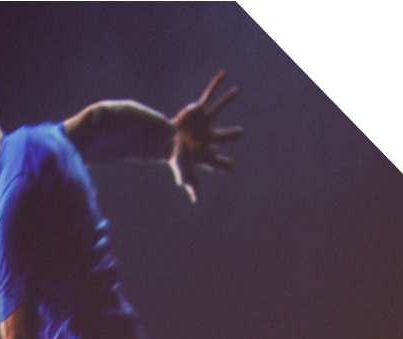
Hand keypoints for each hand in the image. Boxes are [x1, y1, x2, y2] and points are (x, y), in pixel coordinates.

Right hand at [169, 70, 241, 201]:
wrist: (163, 137)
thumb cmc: (175, 154)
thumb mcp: (183, 169)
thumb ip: (191, 183)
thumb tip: (196, 200)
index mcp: (206, 152)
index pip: (218, 161)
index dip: (224, 165)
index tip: (229, 166)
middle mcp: (207, 136)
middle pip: (223, 136)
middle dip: (232, 135)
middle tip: (240, 134)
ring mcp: (203, 122)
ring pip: (218, 110)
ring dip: (226, 100)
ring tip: (236, 92)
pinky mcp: (198, 110)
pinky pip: (209, 95)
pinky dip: (215, 85)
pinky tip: (223, 74)